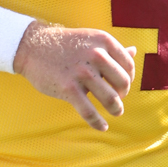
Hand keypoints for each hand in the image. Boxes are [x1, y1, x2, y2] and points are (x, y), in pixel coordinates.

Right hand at [14, 22, 136, 131]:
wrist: (33, 46)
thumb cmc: (66, 44)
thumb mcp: (91, 40)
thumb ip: (113, 49)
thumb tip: (134, 52)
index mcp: (104, 41)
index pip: (128, 65)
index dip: (129, 78)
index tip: (122, 85)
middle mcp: (96, 55)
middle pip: (123, 83)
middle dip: (123, 94)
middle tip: (117, 98)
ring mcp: (82, 72)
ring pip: (110, 99)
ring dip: (116, 109)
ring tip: (116, 112)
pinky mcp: (69, 88)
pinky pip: (89, 112)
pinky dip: (98, 122)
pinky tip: (102, 126)